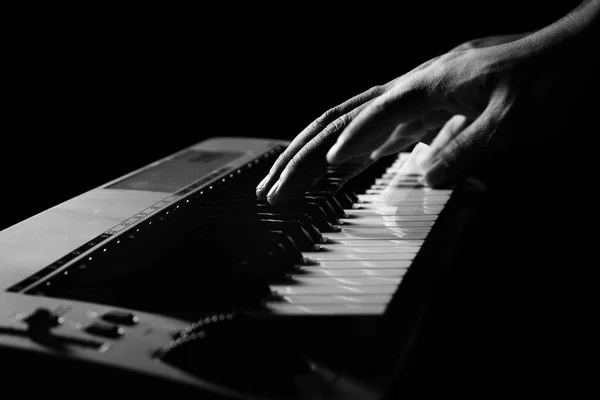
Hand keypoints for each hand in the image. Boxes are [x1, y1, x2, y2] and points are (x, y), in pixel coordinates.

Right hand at [255, 27, 578, 202]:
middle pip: (341, 119)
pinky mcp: (417, 113)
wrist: (562, 53)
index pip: (377, 114)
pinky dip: (344, 154)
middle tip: (273, 189)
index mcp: (428, 84)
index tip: (323, 171)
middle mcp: (408, 90)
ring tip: (284, 182)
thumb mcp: (515, 116)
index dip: (350, 141)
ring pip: (345, 125)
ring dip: (311, 154)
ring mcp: (409, 101)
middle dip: (304, 155)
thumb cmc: (543, 75)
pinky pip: (370, 134)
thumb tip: (425, 181)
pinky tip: (333, 170)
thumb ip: (469, 147)